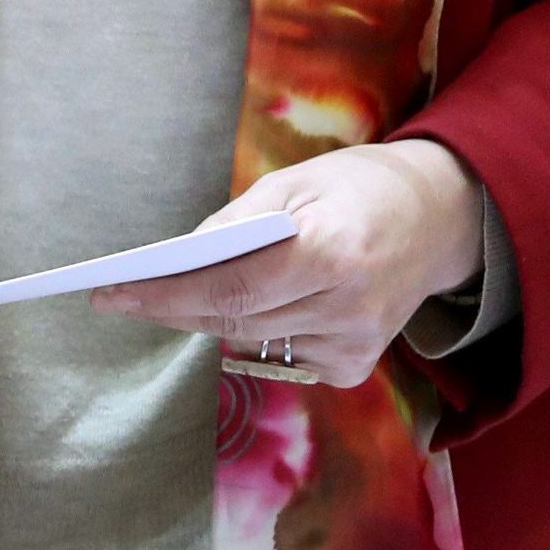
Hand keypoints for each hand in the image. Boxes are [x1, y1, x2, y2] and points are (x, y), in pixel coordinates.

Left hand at [92, 139, 483, 388]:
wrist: (439, 218)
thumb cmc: (358, 186)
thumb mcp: (297, 181)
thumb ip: (238, 222)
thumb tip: (181, 256)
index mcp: (332, 253)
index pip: (230, 288)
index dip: (165, 293)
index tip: (110, 293)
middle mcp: (346, 310)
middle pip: (232, 320)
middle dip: (169, 306)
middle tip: (117, 294)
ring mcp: (354, 347)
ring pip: (250, 341)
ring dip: (204, 317)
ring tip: (160, 294)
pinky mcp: (355, 368)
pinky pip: (280, 354)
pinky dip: (253, 329)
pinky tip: (245, 304)